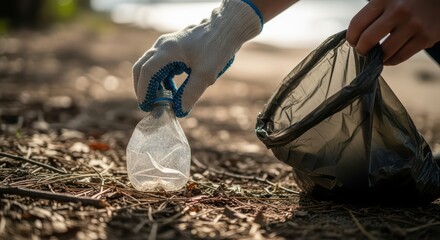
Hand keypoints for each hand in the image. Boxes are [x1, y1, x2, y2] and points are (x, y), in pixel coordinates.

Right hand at [133, 0, 261, 116]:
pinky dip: (162, 79)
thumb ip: (191, 93)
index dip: (144, 91)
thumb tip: (179, 111)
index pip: (147, 72)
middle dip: (142, 88)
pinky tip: (172, 91)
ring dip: (153, 84)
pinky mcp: (174, 48)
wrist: (226, 29)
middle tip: (149, 106)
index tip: (147, 106)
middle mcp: (163, 46)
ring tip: (162, 101)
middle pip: (142, 68)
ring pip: (151, 66)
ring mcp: (167, 45)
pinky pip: (161, 65)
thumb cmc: (217, 48)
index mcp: (167, 50)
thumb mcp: (205, 74)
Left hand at [347, 0, 439, 64]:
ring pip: (385, 52)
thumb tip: (354, 36)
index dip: (351, 37)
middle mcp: (399, 10)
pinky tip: (388, 57)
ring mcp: (414, 24)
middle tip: (362, 51)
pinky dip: (390, 60)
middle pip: (368, 40)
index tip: (353, 41)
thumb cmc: (409, 0)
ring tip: (376, 54)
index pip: (357, 24)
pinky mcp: (426, 37)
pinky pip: (400, 57)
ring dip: (377, 57)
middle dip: (361, 49)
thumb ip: (374, 12)